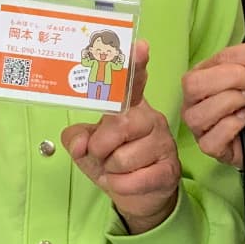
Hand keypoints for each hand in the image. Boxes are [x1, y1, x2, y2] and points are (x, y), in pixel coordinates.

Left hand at [61, 42, 180, 233]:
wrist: (138, 197)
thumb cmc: (112, 162)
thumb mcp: (85, 147)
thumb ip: (76, 138)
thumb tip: (81, 143)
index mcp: (130, 106)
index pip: (133, 82)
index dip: (135, 65)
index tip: (140, 46)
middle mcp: (150, 118)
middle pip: (119, 125)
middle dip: (101, 146)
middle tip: (102, 154)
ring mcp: (163, 143)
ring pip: (123, 157)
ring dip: (111, 170)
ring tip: (118, 169)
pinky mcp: (168, 169)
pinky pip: (132, 180)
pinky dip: (121, 185)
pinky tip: (127, 182)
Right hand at [179, 40, 244, 167]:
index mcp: (204, 73)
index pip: (223, 57)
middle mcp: (195, 98)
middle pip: (195, 83)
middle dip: (233, 78)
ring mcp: (197, 124)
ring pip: (200, 113)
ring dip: (231, 101)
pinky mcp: (207, 146)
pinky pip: (211, 139)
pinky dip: (231, 126)